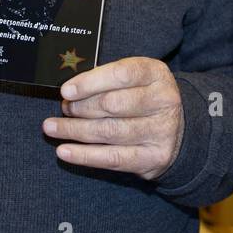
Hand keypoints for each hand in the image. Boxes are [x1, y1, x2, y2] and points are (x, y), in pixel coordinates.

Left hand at [43, 58, 183, 180]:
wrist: (180, 129)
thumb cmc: (146, 98)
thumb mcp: (137, 78)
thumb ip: (109, 78)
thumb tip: (70, 90)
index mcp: (157, 74)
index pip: (122, 74)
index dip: (90, 83)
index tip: (66, 91)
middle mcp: (163, 101)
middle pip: (112, 104)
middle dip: (80, 107)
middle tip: (64, 108)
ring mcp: (161, 132)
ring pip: (108, 132)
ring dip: (75, 130)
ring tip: (52, 128)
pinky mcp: (153, 158)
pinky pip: (112, 158)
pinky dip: (84, 156)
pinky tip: (64, 151)